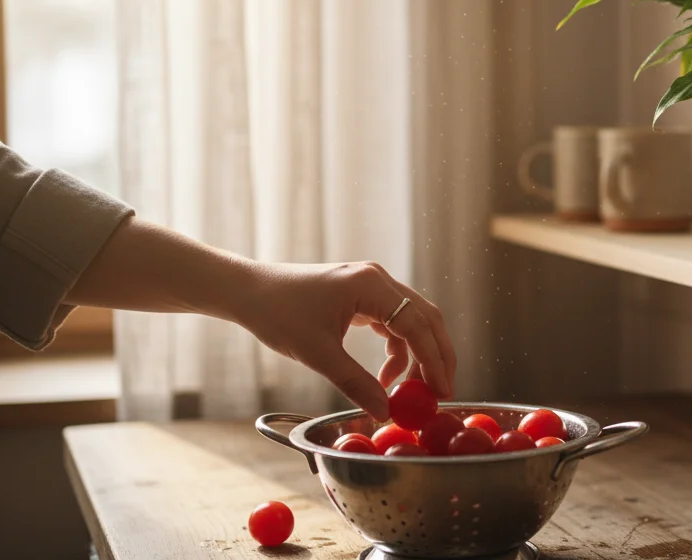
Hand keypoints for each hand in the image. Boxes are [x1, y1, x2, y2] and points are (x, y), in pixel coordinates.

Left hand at [64, 218, 455, 422]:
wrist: (248, 291)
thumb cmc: (277, 315)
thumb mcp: (317, 354)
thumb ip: (354, 383)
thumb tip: (385, 413)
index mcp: (369, 285)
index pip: (417, 323)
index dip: (434, 359)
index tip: (442, 391)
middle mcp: (377, 278)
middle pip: (426, 317)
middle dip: (437, 357)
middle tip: (442, 393)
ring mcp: (371, 283)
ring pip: (412, 320)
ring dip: (417, 355)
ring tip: (408, 392)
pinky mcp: (362, 293)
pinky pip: (394, 321)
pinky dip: (398, 350)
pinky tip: (385, 376)